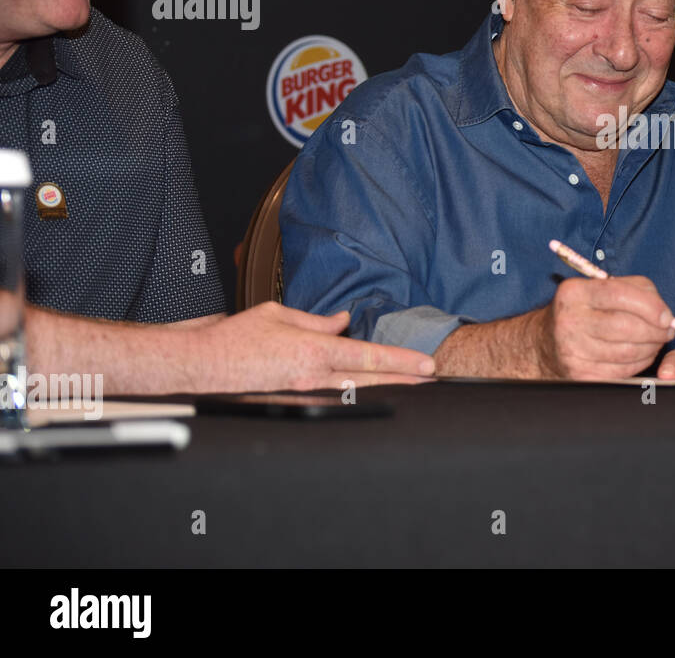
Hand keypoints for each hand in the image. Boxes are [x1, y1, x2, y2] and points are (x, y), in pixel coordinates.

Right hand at [192, 302, 435, 391]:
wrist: (199, 366)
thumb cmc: (233, 338)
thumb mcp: (278, 315)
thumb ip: (316, 321)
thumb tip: (342, 322)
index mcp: (313, 351)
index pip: (369, 356)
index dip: (402, 361)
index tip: (427, 364)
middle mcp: (313, 377)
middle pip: (370, 380)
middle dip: (405, 379)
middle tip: (432, 379)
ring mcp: (304, 394)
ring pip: (355, 391)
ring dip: (385, 388)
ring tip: (412, 385)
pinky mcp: (294, 402)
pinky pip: (332, 397)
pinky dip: (355, 394)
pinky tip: (371, 392)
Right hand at [539, 275, 674, 379]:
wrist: (546, 343)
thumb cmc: (584, 311)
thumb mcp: (601, 288)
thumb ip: (636, 290)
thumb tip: (666, 315)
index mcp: (574, 292)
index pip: (619, 294)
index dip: (651, 307)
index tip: (668, 316)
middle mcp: (569, 321)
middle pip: (626, 327)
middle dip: (656, 331)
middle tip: (667, 331)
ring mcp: (572, 351)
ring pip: (628, 352)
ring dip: (651, 348)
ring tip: (655, 341)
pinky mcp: (580, 375)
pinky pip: (622, 371)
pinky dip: (640, 363)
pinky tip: (641, 354)